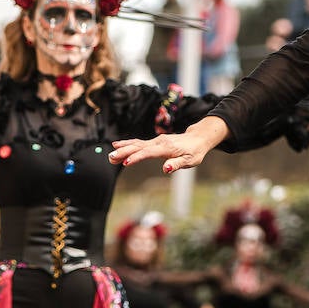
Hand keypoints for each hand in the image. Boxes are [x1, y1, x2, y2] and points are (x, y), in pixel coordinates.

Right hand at [109, 117, 227, 173]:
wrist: (197, 138)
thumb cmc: (195, 151)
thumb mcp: (190, 161)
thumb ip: (176, 164)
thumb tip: (165, 169)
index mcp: (166, 148)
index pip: (148, 152)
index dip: (136, 157)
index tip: (125, 162)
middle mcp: (159, 142)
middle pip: (138, 147)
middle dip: (124, 152)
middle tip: (111, 158)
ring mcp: (156, 141)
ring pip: (136, 143)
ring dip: (123, 148)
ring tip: (111, 154)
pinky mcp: (155, 142)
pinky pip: (139, 142)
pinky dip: (128, 144)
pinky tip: (118, 145)